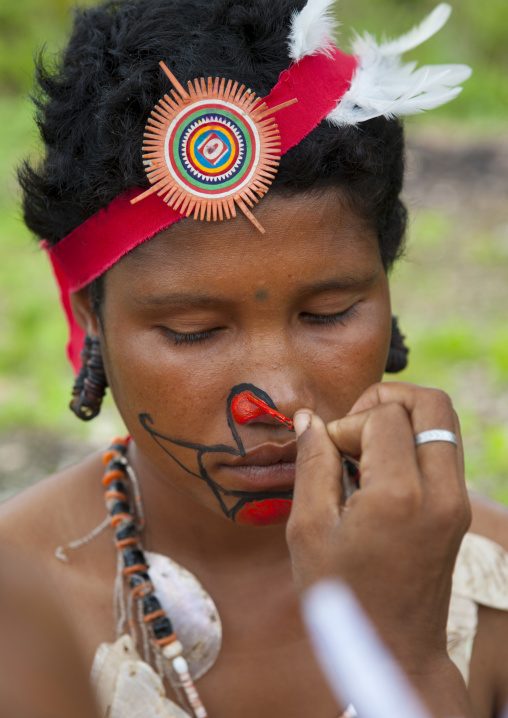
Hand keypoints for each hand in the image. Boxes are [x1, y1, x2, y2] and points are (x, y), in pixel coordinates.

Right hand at [287, 383, 473, 712]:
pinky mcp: (458, 509)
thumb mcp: (309, 530)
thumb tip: (308, 419)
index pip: (383, 417)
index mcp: (400, 496)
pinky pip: (443, 449)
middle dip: (387, 399)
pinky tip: (379, 469)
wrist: (394, 649)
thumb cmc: (343, 597)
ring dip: (402, 418)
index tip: (326, 454)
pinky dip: (413, 442)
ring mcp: (455, 501)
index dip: (346, 424)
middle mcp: (440, 492)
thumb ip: (311, 464)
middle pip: (431, 402)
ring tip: (364, 447)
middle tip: (353, 426)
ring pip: (443, 421)